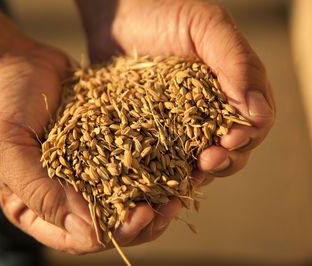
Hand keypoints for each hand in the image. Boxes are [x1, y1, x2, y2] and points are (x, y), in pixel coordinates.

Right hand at [0, 40, 178, 252]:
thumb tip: (88, 233)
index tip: (143, 215)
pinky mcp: (101, 140)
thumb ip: (42, 193)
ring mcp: (85, 166)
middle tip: (172, 204)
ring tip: (184, 183)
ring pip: (125, 191)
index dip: (115, 233)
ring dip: (155, 192)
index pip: (80, 237)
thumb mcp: (7, 151)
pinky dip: (152, 159)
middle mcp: (65, 192)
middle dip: (143, 219)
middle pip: (110, 220)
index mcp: (37, 207)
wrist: (5, 61)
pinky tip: (176, 155)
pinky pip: (128, 156)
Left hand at [82, 0, 274, 183]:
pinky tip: (158, 185)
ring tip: (187, 178)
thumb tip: (257, 111)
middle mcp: (209, 113)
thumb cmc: (163, 16)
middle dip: (224, 160)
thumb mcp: (206, 26)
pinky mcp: (151, 136)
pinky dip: (164, 177)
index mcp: (231, 90)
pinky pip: (163, 163)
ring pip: (199, 162)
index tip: (229, 140)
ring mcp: (179, 128)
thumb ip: (236, 61)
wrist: (117, 20)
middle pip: (230, 150)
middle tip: (207, 161)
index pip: (253, 123)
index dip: (245, 137)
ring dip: (198, 175)